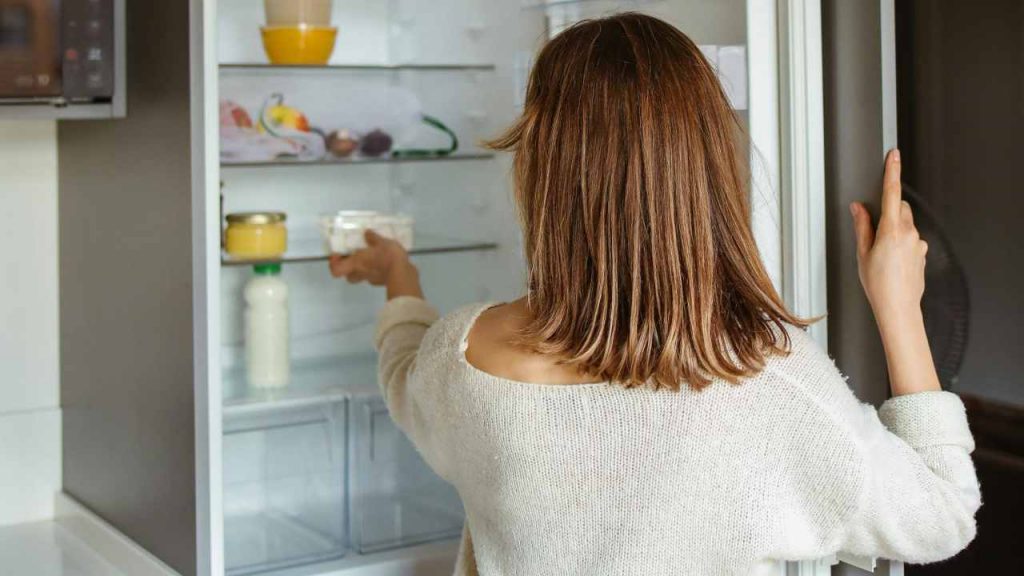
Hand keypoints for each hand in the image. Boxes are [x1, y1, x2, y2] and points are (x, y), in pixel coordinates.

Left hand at [328, 230, 423, 299]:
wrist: (403, 274)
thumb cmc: (387, 257)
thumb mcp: (381, 241)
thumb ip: (373, 237)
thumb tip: (367, 233)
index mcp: (356, 263)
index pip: (336, 270)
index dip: (334, 264)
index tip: (339, 254)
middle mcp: (361, 273)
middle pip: (348, 276)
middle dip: (350, 268)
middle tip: (355, 257)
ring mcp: (371, 279)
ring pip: (361, 276)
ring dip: (363, 269)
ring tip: (372, 257)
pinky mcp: (382, 282)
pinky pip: (375, 276)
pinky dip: (377, 270)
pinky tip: (385, 262)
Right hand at [850, 149, 927, 327]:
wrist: (899, 308)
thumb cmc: (879, 285)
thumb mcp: (863, 254)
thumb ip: (862, 226)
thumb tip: (859, 208)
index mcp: (891, 230)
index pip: (891, 193)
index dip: (892, 172)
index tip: (894, 155)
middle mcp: (909, 233)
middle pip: (900, 208)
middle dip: (889, 211)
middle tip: (873, 231)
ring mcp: (918, 243)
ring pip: (906, 224)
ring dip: (894, 229)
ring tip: (881, 254)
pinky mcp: (922, 253)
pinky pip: (911, 239)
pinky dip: (901, 243)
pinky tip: (892, 262)